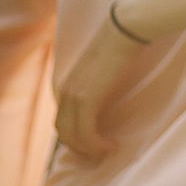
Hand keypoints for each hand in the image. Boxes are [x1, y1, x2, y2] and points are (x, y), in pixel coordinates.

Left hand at [54, 10, 143, 158]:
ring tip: (106, 151)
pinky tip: (110, 146)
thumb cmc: (119, 46)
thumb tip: (103, 98)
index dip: (74, 137)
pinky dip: (96, 145)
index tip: (91, 145)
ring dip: (88, 150)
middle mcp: (64, 92)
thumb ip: (95, 85)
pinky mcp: (87, 99)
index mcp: (65, 85)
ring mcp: (73, 96)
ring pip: (72, 136)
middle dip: (79, 148)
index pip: (62, 120)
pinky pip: (86, 133)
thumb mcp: (100, 70)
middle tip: (97, 155)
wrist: (123, 31)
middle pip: (63, 132)